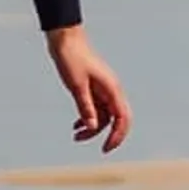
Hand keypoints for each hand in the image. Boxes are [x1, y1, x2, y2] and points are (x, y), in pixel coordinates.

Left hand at [47, 23, 129, 151]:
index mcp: (112, 89)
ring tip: (75, 136)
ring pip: (103, 116)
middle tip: (99, 149)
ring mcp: (103, 90)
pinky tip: (75, 126)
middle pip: (115, 120)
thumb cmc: (72, 59)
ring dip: (91, 128)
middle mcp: (111, 91)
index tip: (106, 148)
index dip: (118, 136)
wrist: (65, 40)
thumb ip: (85, 106)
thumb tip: (92, 126)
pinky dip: (87, 118)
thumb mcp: (76, 86)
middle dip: (107, 135)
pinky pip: (95, 109)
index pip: (123, 118)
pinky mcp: (93, 89)